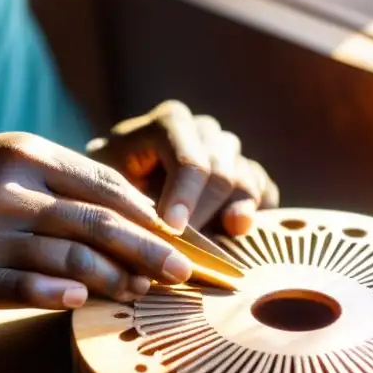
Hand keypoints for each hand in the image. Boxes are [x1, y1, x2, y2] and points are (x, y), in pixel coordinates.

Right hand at [0, 133, 193, 316]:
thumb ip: (49, 181)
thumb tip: (120, 212)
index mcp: (20, 152)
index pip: (104, 184)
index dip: (149, 214)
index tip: (179, 236)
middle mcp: (6, 188)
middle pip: (100, 221)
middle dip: (151, 249)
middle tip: (186, 272)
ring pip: (72, 256)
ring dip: (116, 278)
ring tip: (145, 292)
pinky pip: (24, 287)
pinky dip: (59, 294)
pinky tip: (84, 302)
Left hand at [87, 101, 278, 235]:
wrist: (122, 181)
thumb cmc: (109, 185)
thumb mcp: (108, 187)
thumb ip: (128, 203)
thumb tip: (156, 235)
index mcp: (171, 121)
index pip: (190, 159)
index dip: (185, 196)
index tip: (173, 229)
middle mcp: (205, 130)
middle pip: (221, 173)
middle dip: (203, 215)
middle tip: (184, 250)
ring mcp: (229, 150)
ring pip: (246, 182)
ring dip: (229, 217)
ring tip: (212, 243)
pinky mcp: (247, 172)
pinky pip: (264, 192)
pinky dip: (255, 215)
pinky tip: (236, 233)